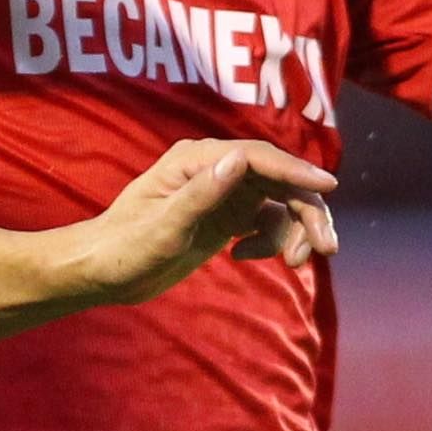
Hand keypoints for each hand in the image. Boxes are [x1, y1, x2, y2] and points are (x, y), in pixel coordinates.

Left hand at [53, 138, 338, 306]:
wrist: (102, 273)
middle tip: (323, 250)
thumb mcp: (162, 227)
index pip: (258, 157)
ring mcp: (222, 193)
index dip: (296, 171)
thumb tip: (240, 160)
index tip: (329, 187)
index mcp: (195, 160)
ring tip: (294, 264)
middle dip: (306, 212)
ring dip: (294, 230)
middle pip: (278, 180)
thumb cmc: (122, 249)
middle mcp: (213, 169)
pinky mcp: (225, 217)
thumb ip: (201, 194)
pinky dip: (271, 240)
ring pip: (279, 202)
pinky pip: (267, 221)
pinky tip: (245, 258)